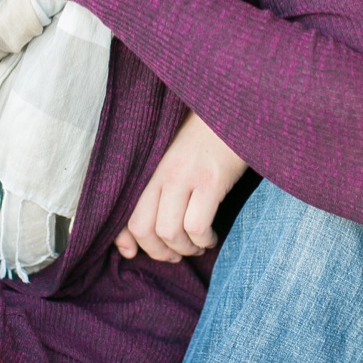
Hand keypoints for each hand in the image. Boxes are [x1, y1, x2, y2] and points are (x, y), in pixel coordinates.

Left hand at [116, 111, 246, 263]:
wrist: (238, 106)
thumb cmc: (211, 131)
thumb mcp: (178, 152)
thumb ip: (163, 179)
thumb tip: (148, 222)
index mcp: (152, 167)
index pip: (125, 211)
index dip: (124, 240)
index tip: (132, 253)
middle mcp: (163, 173)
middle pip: (143, 228)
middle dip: (158, 252)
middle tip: (174, 256)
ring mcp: (186, 176)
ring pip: (169, 232)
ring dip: (185, 249)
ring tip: (198, 246)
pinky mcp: (211, 180)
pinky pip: (197, 225)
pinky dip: (203, 240)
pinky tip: (212, 237)